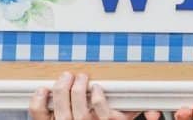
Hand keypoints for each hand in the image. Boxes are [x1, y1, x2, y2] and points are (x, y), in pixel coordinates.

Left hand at [30, 72, 160, 119]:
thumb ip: (133, 117)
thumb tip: (154, 114)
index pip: (100, 111)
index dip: (99, 97)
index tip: (98, 88)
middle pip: (78, 102)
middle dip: (79, 85)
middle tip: (81, 77)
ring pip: (59, 102)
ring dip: (62, 86)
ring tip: (66, 78)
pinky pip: (38, 111)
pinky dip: (38, 98)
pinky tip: (44, 90)